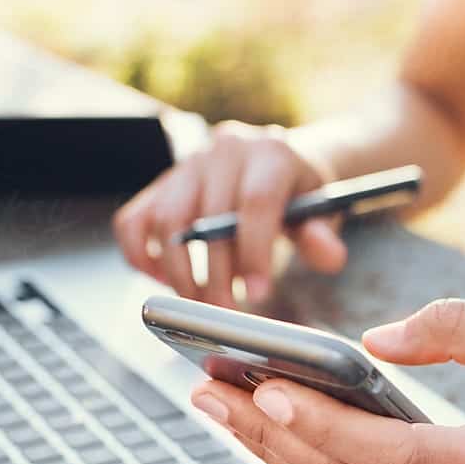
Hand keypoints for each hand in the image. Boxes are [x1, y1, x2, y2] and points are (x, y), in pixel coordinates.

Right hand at [113, 121, 346, 308]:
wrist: (283, 164)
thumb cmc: (302, 194)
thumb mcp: (323, 211)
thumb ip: (321, 235)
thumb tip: (330, 256)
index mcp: (271, 153)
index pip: (256, 202)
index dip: (255, 252)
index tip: (258, 294)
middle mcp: (224, 150)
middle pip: (207, 216)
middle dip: (215, 275)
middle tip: (225, 313)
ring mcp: (188, 164)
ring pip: (167, 220)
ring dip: (178, 271)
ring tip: (198, 303)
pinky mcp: (162, 183)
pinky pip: (134, 219)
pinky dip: (141, 254)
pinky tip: (163, 280)